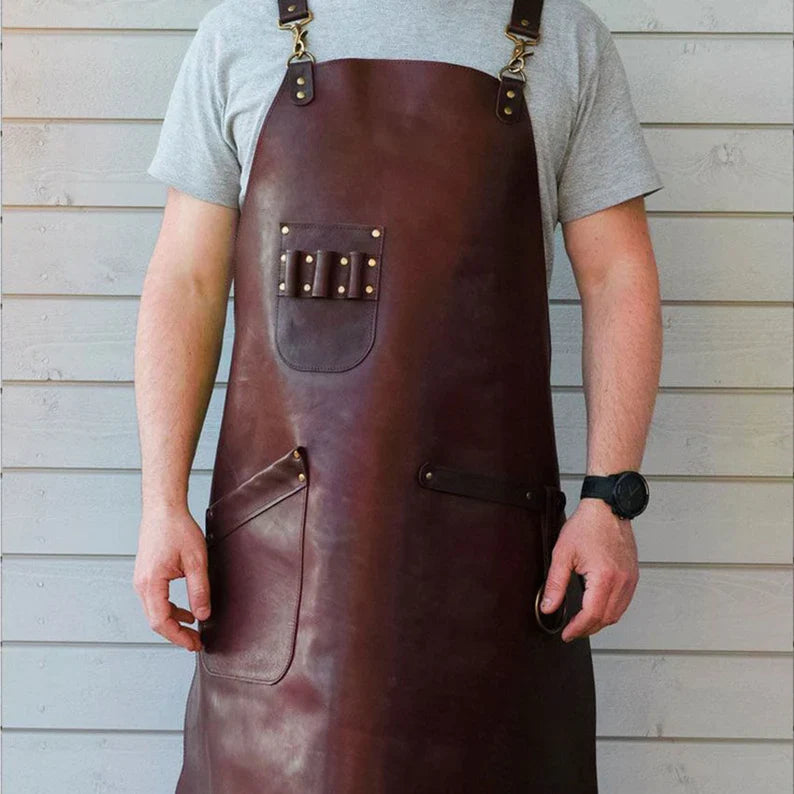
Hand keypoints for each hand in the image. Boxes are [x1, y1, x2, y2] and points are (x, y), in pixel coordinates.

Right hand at [133, 505, 210, 650]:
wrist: (163, 509)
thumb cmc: (178, 529)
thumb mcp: (196, 560)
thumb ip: (199, 590)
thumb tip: (203, 615)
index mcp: (151, 583)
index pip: (160, 621)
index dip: (177, 637)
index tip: (194, 644)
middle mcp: (141, 584)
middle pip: (155, 620)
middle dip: (176, 635)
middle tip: (196, 643)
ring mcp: (141, 580)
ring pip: (154, 612)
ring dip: (173, 623)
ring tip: (193, 631)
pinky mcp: (146, 576)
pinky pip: (155, 601)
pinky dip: (169, 610)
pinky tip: (185, 612)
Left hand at [539, 498, 638, 642]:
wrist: (607, 508)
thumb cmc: (586, 526)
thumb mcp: (563, 554)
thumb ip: (555, 584)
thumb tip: (548, 607)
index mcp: (604, 578)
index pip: (592, 615)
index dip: (578, 629)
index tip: (566, 634)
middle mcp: (622, 581)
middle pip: (607, 619)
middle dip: (588, 629)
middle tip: (572, 631)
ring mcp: (630, 579)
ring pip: (618, 613)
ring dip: (600, 622)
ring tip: (582, 623)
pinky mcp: (633, 575)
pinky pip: (624, 602)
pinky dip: (611, 611)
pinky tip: (597, 608)